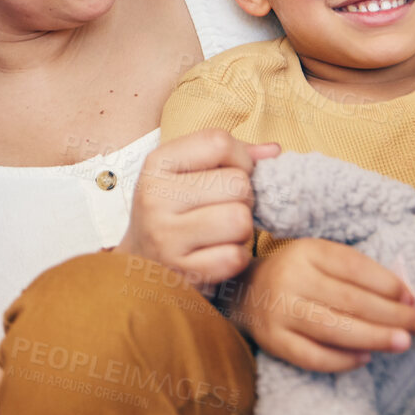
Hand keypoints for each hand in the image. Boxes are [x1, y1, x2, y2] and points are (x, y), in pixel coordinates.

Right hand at [117, 129, 278, 285]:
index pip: (219, 142)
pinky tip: (217, 254)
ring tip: (224, 231)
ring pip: (240, 220)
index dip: (241, 158)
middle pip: (237, 184)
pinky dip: (235, 258)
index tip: (232, 174)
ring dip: (242, 229)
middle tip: (228, 208)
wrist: (140, 262)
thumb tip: (274, 151)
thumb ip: (230, 156)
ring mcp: (165, 236)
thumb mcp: (187, 173)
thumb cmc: (174, 210)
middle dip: (245, 198)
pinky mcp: (181, 271)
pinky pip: (234, 258)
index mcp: (157, 164)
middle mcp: (155, 197)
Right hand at [237, 239, 414, 371]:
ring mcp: (279, 311)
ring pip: (334, 329)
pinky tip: (365, 357)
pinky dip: (343, 360)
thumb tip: (407, 298)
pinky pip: (314, 356)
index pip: (354, 267)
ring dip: (375, 337)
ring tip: (404, 343)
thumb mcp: (322, 260)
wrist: (245, 292)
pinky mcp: (274, 341)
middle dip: (394, 315)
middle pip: (350, 300)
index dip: (389, 285)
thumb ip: (360, 274)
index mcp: (305, 252)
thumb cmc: (299, 275)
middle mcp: (289, 279)